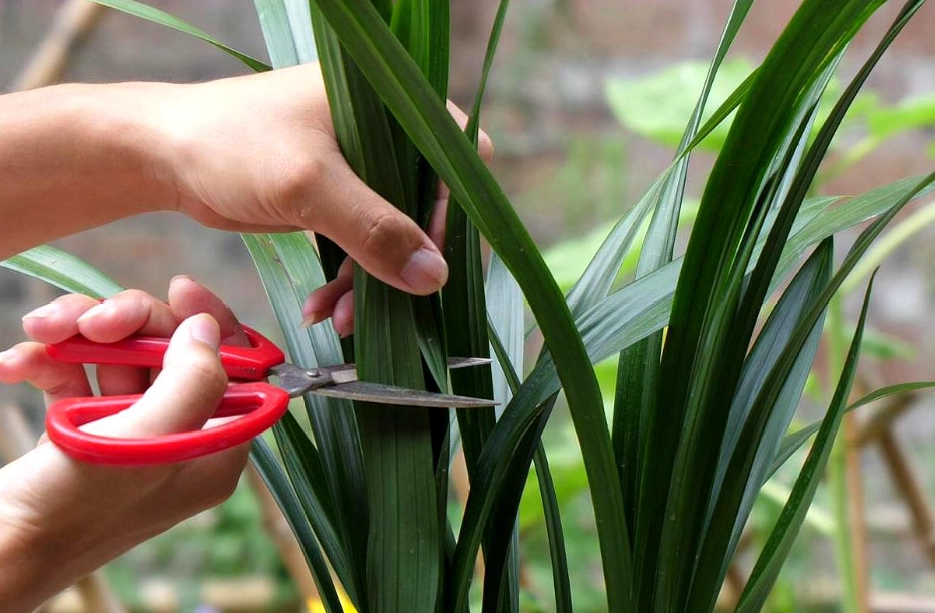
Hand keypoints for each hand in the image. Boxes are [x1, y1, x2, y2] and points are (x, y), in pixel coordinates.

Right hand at [0, 277, 247, 612]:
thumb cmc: (72, 509)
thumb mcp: (146, 443)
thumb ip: (192, 382)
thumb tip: (209, 329)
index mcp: (214, 451)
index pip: (237, 370)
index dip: (214, 324)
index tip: (179, 289)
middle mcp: (179, 441)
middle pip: (171, 353)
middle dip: (129, 325)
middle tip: (94, 319)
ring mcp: (129, 437)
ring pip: (119, 357)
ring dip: (79, 336)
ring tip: (42, 330)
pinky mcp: (81, 432)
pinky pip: (76, 377)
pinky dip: (48, 362)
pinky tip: (15, 364)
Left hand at [140, 64, 491, 334]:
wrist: (165, 154)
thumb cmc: (232, 144)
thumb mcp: (308, 185)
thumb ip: (375, 229)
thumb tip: (435, 278)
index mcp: (393, 103)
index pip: (458, 163)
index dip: (453, 217)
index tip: (429, 267)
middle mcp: (387, 131)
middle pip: (429, 208)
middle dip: (402, 264)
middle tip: (381, 307)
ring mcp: (363, 166)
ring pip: (396, 234)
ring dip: (372, 283)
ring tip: (340, 319)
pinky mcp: (339, 195)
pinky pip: (364, 244)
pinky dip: (348, 280)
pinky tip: (322, 308)